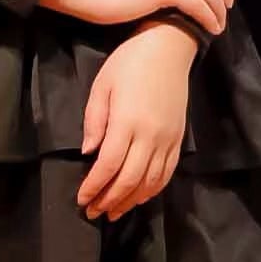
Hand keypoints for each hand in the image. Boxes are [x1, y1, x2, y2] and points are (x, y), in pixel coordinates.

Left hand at [77, 20, 195, 220]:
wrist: (170, 48)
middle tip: (93, 213)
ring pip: (150, 182)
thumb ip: (94, 121)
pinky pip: (167, 173)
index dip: (94, 187)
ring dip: (130, 200)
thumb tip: (89, 152)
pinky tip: (139, 197)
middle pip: (129, 179)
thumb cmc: (129, 62)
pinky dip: (153, 190)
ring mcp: (168, 139)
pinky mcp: (179, 139)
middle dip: (109, 200)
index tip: (81, 200)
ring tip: (113, 212)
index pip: (108, 165)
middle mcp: (150, 135)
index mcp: (128, 121)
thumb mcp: (102, 85)